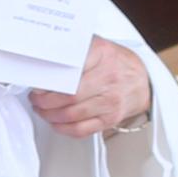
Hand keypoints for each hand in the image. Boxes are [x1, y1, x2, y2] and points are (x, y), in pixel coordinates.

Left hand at [33, 34, 153, 138]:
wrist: (142, 80)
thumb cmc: (114, 63)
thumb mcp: (96, 46)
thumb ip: (73, 50)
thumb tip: (42, 59)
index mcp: (101, 54)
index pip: (69, 69)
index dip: (48, 80)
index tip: (36, 84)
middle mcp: (108, 77)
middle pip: (69, 96)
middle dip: (45, 101)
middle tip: (36, 99)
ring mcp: (111, 100)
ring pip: (72, 115)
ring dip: (50, 115)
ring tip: (42, 110)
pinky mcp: (110, 119)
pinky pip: (81, 130)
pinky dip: (63, 128)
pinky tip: (56, 122)